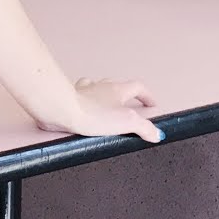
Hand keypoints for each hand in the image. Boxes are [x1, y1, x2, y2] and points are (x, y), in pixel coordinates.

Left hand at [37, 78, 163, 144]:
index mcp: (117, 90)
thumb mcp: (127, 122)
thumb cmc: (93, 114)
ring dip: (103, 94)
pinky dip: (83, 100)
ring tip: (106, 106)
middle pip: (116, 85)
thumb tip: (157, 133)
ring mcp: (83, 91)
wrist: (62, 110)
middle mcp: (100, 86)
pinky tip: (83, 109)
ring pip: (96, 87)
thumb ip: (144, 127)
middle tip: (128, 106)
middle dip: (124, 94)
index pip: (138, 87)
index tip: (151, 103)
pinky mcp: (68, 98)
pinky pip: (78, 95)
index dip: (146, 95)